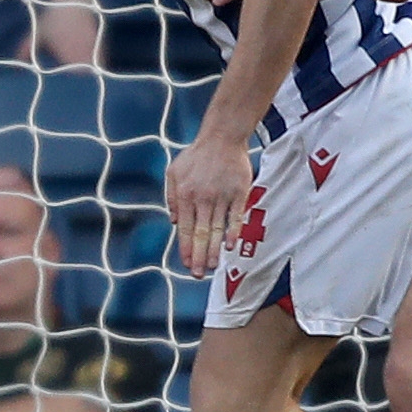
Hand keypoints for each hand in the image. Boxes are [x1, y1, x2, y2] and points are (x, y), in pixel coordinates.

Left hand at [167, 128, 253, 273]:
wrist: (222, 137)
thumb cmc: (196, 155)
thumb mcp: (174, 172)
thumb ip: (172, 197)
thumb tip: (174, 222)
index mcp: (185, 194)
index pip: (185, 228)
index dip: (185, 248)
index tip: (186, 263)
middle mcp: (202, 198)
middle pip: (200, 233)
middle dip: (198, 256)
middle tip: (198, 274)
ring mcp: (221, 196)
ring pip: (217, 229)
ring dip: (214, 250)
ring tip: (212, 266)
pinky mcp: (239, 192)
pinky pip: (235, 217)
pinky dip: (232, 232)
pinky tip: (229, 246)